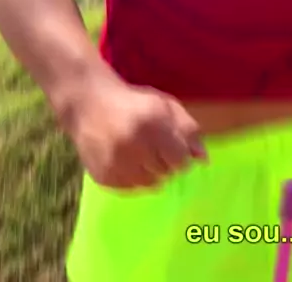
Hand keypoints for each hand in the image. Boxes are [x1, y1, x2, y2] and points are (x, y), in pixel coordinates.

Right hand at [58, 79, 205, 189]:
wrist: (88, 104)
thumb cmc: (134, 103)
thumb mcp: (165, 105)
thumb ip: (188, 130)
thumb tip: (203, 160)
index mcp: (152, 123)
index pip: (181, 160)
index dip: (180, 155)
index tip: (172, 147)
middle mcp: (132, 145)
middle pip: (166, 173)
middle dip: (165, 162)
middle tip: (153, 147)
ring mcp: (115, 163)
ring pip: (150, 184)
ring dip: (151, 172)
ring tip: (140, 154)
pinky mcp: (103, 176)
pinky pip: (130, 188)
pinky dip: (133, 178)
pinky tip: (126, 160)